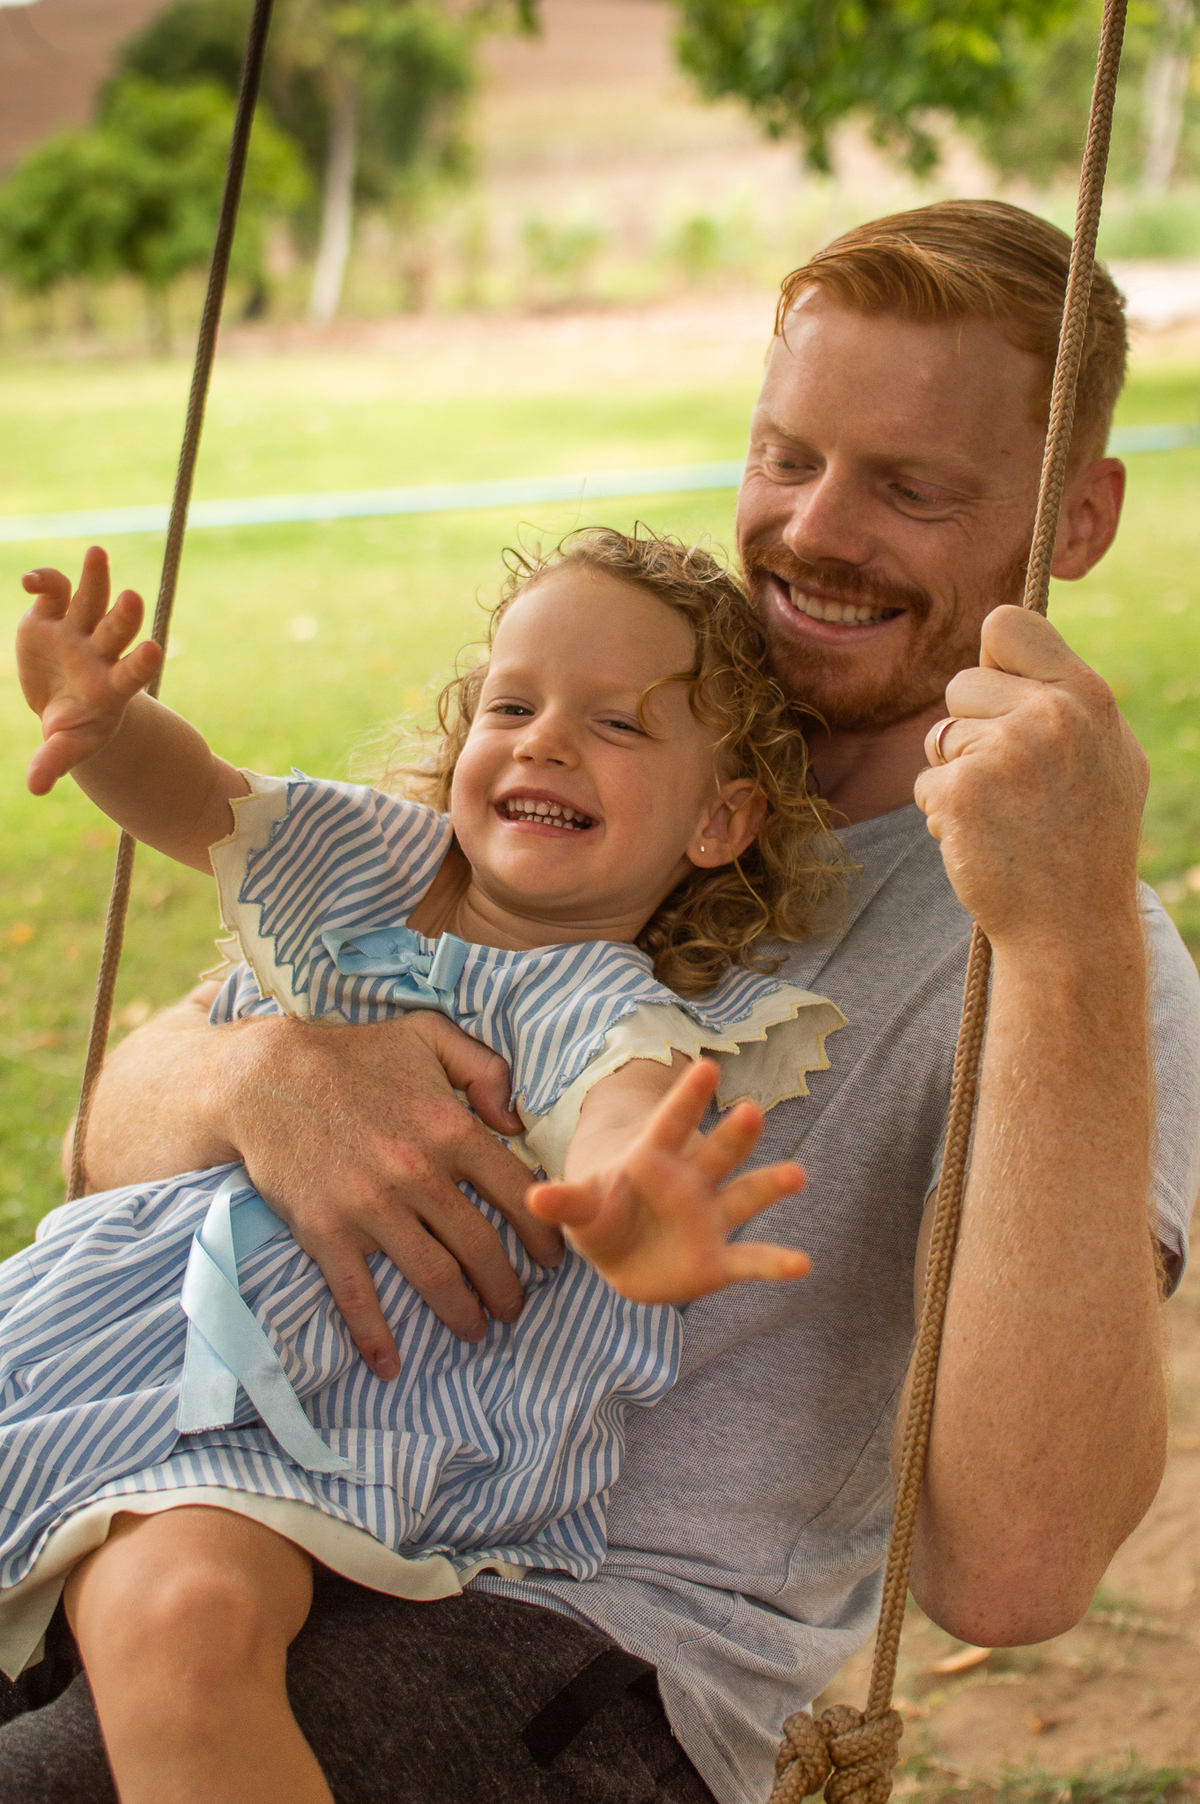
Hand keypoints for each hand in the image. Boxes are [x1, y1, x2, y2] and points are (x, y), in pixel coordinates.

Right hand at [19, 547, 161, 794]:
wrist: (65, 705)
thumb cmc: (75, 730)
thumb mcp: (67, 747)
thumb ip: (54, 761)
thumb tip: (35, 788)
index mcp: (112, 687)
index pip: (132, 673)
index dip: (142, 663)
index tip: (156, 651)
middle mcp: (100, 653)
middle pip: (117, 630)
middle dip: (124, 615)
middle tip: (133, 598)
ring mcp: (77, 632)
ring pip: (91, 600)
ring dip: (95, 578)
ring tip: (98, 553)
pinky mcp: (51, 617)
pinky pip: (53, 593)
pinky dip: (45, 582)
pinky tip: (32, 581)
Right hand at [218, 1008, 562, 1376]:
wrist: (263, 1077)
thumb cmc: (352, 1054)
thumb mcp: (428, 1036)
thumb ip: (486, 1068)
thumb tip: (517, 1119)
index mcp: (450, 1128)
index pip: (519, 1194)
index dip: (543, 1234)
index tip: (551, 1259)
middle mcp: (418, 1174)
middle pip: (481, 1248)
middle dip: (507, 1287)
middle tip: (516, 1307)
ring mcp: (371, 1208)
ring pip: (434, 1278)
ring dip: (462, 1314)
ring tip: (475, 1330)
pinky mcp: (326, 1231)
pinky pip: (357, 1296)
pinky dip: (375, 1337)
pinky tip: (390, 1365)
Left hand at [527, 1060, 808, 1303]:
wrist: (622, 1249)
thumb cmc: (601, 1213)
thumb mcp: (581, 1207)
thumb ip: (566, 1201)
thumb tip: (535, 1196)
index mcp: (655, 1159)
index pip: (672, 1122)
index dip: (688, 1097)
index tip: (706, 1065)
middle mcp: (692, 1182)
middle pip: (716, 1153)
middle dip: (733, 1134)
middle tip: (750, 1110)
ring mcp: (710, 1218)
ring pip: (744, 1196)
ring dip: (770, 1185)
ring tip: (796, 1175)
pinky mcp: (719, 1259)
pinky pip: (751, 1260)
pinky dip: (776, 1263)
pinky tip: (802, 1264)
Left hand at [913, 606, 1147, 949]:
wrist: (1072, 928)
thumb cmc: (1089, 842)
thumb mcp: (1108, 756)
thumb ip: (1064, 698)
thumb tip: (1004, 642)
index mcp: (1087, 696)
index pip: (1007, 625)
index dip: (993, 658)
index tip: (1000, 695)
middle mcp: (1047, 716)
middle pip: (960, 683)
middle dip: (969, 729)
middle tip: (1012, 783)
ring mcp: (1002, 753)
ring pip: (938, 738)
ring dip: (956, 776)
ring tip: (1004, 818)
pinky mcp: (960, 792)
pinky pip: (926, 783)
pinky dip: (944, 814)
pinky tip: (985, 842)